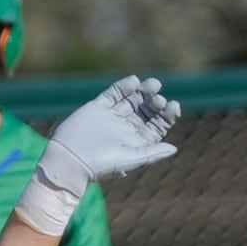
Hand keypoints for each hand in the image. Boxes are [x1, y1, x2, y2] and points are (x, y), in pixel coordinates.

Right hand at [38, 75, 181, 192]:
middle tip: (160, 98)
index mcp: (135, 142)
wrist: (72, 158)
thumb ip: (153, 153)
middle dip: (155, 102)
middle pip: (145, 111)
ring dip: (142, 92)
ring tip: (153, 84)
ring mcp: (111, 117)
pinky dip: (123, 87)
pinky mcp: (97, 108)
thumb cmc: (103, 164)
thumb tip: (174, 148)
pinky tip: (134, 81)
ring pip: (131, 100)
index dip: (166, 115)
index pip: (156, 126)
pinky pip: (112, 94)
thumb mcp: (132, 158)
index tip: (173, 106)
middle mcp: (124, 129)